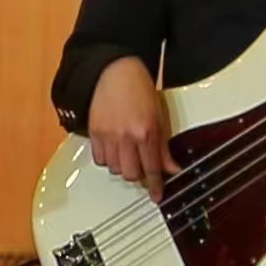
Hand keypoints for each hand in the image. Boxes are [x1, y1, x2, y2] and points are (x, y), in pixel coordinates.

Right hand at [87, 56, 179, 200]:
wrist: (115, 70)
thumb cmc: (139, 87)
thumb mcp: (159, 115)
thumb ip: (163, 145)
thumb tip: (171, 167)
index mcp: (145, 131)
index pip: (152, 168)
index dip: (155, 185)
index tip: (157, 195)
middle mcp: (125, 136)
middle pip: (131, 174)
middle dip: (139, 175)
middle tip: (143, 167)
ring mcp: (107, 135)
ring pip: (115, 169)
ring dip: (123, 167)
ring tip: (128, 154)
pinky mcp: (93, 132)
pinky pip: (100, 159)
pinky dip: (108, 159)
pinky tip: (115, 150)